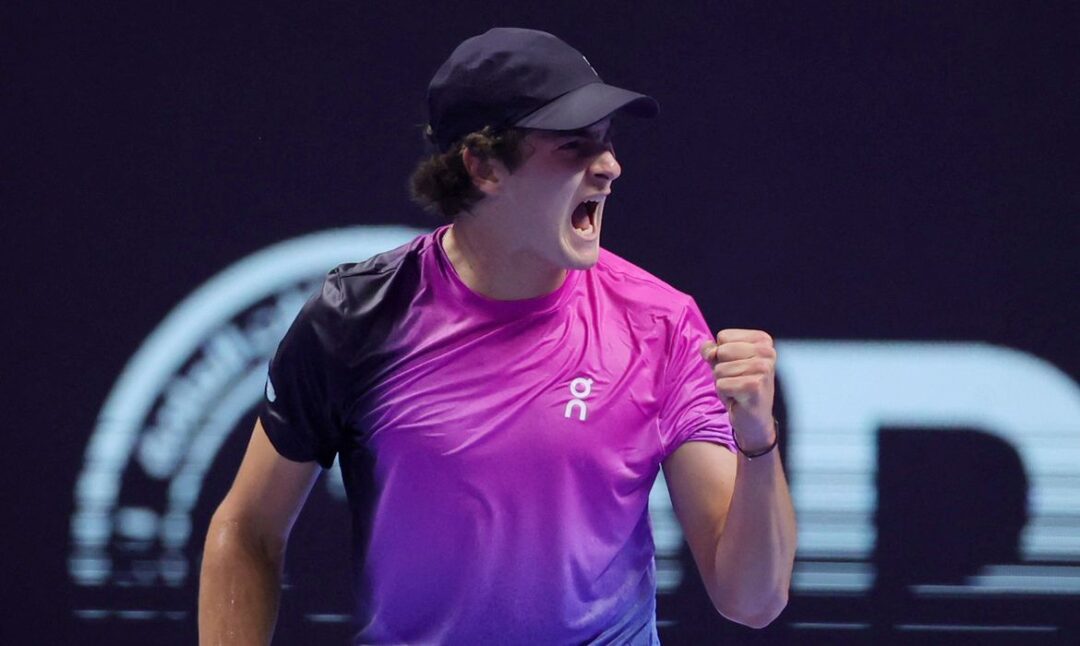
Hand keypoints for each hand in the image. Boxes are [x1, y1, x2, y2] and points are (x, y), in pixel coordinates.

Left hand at [701, 329, 776, 450]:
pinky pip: (721, 384)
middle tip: (736, 380)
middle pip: (721, 351)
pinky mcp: (755, 386)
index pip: (723, 336)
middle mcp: (767, 352)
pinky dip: (725, 394)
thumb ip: (712, 350)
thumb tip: (708, 349)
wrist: (754, 418)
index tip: (736, 367)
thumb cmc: (739, 386)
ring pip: (720, 369)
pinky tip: (738, 398)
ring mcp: (763, 369)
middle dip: (721, 369)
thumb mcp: (723, 362)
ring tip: (738, 389)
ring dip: (723, 383)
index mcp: (763, 340)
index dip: (721, 354)